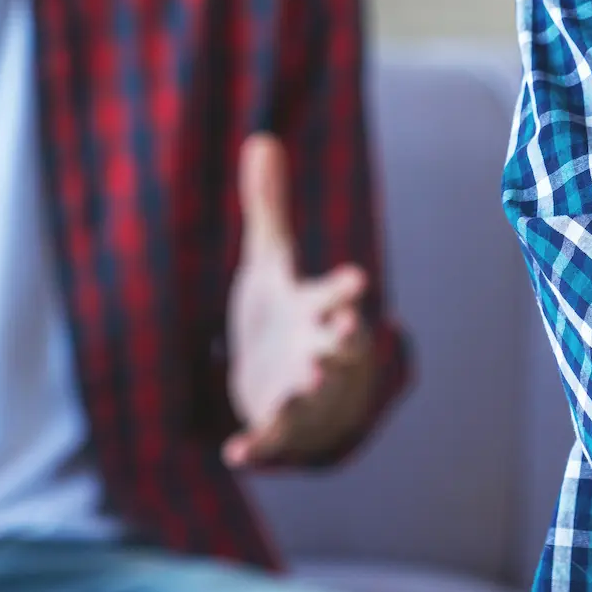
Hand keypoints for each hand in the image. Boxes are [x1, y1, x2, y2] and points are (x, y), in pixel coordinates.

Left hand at [222, 134, 375, 468]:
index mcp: (320, 311)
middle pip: (341, 347)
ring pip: (314, 394)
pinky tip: (235, 454)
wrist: (289, 384)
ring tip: (305, 382)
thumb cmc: (284, 316)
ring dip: (310, 390)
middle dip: (343, 340)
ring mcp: (304, 393)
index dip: (345, 289)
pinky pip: (273, 438)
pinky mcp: (280, 426)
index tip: (357, 280)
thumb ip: (269, 209)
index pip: (339, 297)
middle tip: (347, 331)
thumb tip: (260, 138)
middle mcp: (321, 353)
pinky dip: (258, 447)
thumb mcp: (270, 263)